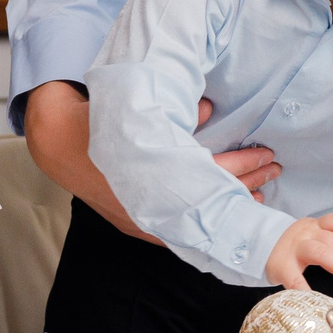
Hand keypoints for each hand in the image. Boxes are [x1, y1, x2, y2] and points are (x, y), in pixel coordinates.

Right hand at [24, 82, 279, 243]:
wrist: (58, 143)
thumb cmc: (98, 122)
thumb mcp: (135, 106)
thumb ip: (175, 111)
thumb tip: (210, 107)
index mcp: (153, 173)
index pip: (210, 172)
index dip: (243, 164)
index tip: (267, 154)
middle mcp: (150, 202)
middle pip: (210, 197)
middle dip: (247, 183)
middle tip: (274, 169)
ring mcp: (144, 217)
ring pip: (199, 217)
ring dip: (231, 203)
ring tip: (262, 193)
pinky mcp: (140, 222)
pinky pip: (183, 226)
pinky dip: (207, 216)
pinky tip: (228, 213)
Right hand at [266, 213, 332, 291]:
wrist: (260, 245)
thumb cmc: (293, 245)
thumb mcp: (312, 236)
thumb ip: (331, 241)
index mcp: (315, 227)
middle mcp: (306, 234)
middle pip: (332, 241)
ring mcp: (294, 249)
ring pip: (319, 252)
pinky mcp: (282, 266)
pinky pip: (294, 277)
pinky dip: (305, 287)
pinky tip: (315, 296)